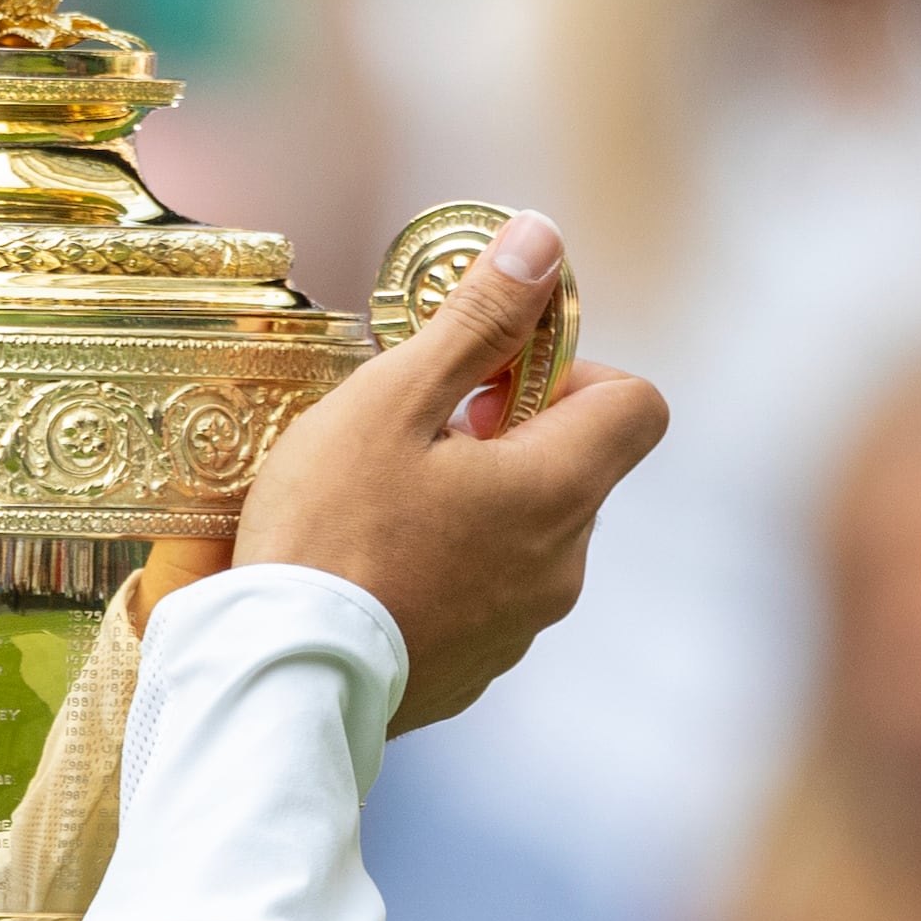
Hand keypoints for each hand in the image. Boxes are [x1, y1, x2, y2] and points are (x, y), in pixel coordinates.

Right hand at [235, 214, 664, 731]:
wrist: (283, 680)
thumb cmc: (327, 530)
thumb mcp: (392, 400)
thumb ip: (476, 320)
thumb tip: (542, 240)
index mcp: (558, 492)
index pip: (638, 405)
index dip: (575, 372)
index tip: (492, 379)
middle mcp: (563, 564)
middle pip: (575, 466)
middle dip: (507, 435)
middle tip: (414, 434)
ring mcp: (524, 626)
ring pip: (527, 532)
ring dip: (475, 501)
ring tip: (378, 503)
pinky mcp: (480, 668)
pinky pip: (486, 592)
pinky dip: (448, 564)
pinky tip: (371, 564)